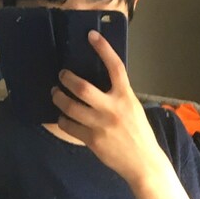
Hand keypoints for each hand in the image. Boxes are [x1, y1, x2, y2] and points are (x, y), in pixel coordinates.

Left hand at [51, 31, 162, 186]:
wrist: (143, 163)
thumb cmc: (139, 134)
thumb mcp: (133, 108)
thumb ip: (119, 95)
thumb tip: (100, 82)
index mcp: (126, 97)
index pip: (115, 67)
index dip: (103, 49)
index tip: (91, 35)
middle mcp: (113, 108)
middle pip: (82, 88)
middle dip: (66, 79)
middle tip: (61, 76)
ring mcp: (101, 125)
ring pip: (71, 107)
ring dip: (59, 98)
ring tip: (55, 94)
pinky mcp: (93, 140)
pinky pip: (70, 126)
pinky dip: (63, 120)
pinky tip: (63, 117)